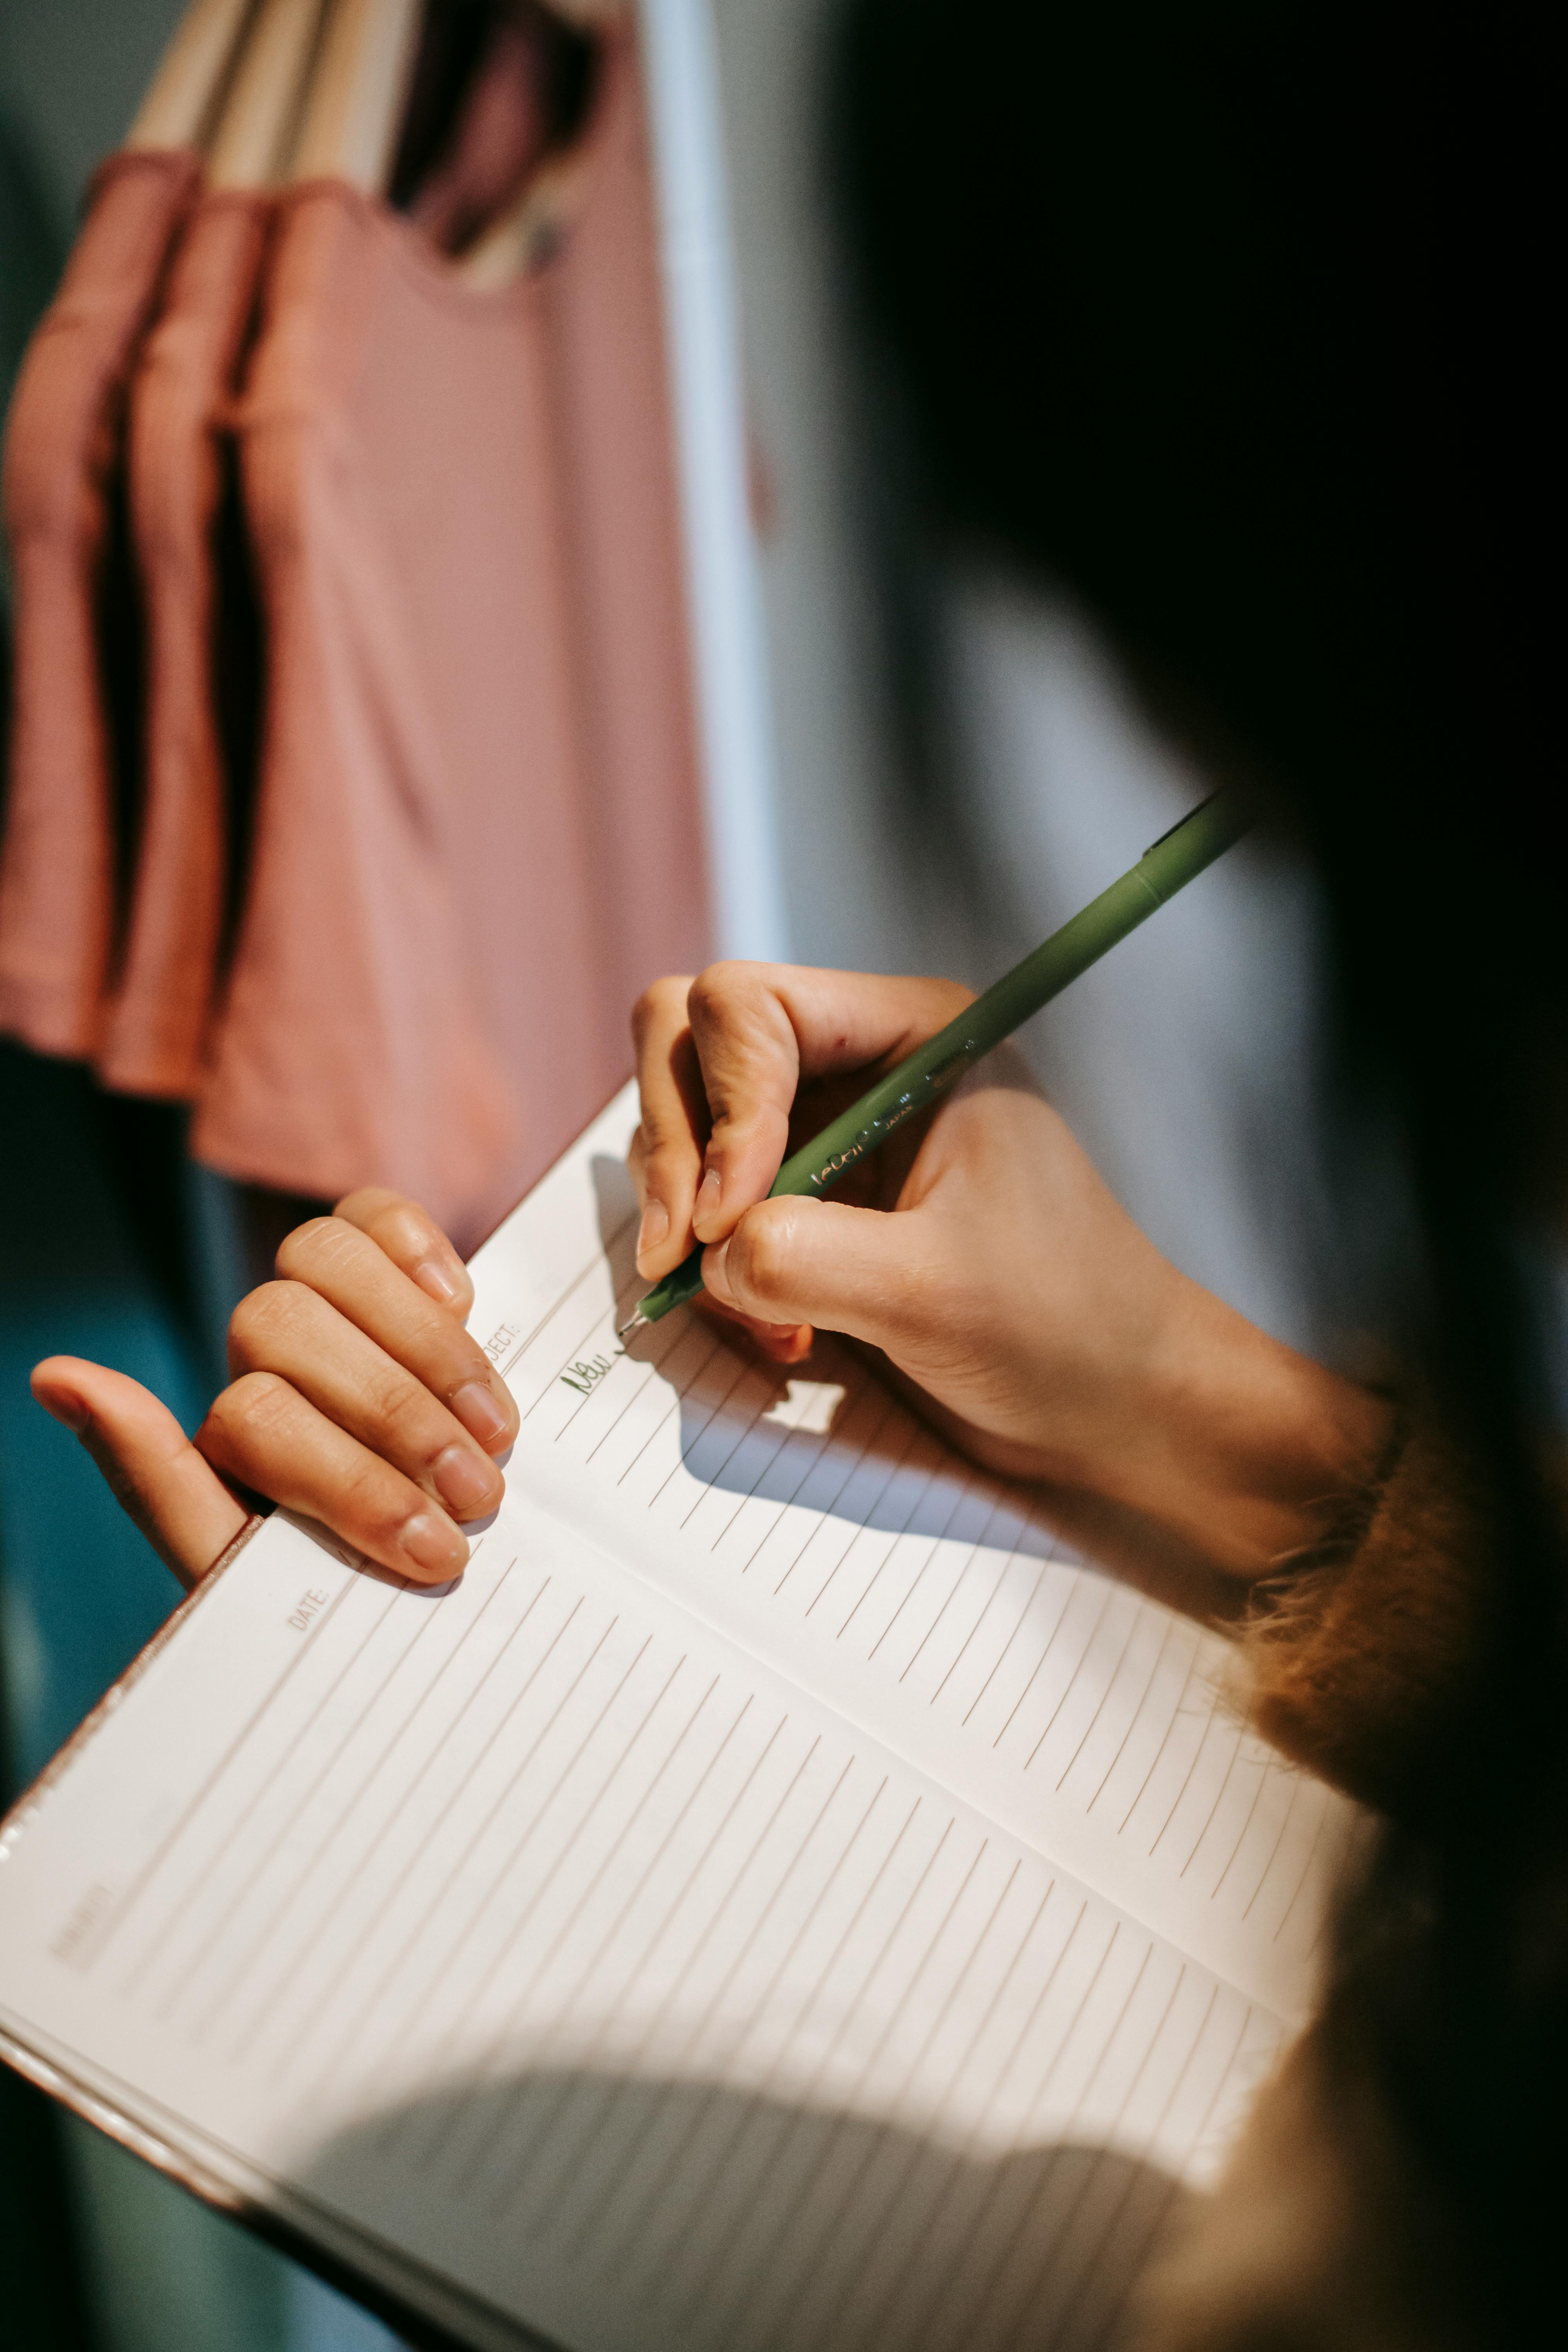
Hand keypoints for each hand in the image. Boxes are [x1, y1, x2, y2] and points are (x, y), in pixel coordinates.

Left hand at [31, 1191, 517, 1591]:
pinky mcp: (395, 1277)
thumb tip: (54, 1376)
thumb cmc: (338, 1588)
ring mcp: (329, 1312)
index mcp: (227, 1439)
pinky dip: (420, 1249)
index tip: (428, 1551)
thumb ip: (157, 1482)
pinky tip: (463, 1309)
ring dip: (425, 1349)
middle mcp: (264, 1363)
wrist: (418, 1598)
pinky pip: (376, 1215)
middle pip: (283, 1323)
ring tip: (493, 1436)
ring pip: (325, 1256)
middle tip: (475, 1496)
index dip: (351, 1481)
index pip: (254, 1414)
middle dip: (395, 1418)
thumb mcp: (251, 1570)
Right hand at [630, 963, 1390, 1579]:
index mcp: (913, 1034)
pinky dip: (715, 1271)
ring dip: (692, 1227)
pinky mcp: (812, 1204)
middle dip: (674, 1153)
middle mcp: (862, 1063)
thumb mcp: (927, 1292)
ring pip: (685, 1129)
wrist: (1114, 1406)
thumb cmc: (1061, 1329)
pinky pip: (706, 1207)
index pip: (746, 1007)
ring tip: (765, 1319)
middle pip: (689, 1044)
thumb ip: (799, 1256)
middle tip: (679, 1259)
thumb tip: (705, 1252)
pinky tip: (781, 1336)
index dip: (720, 1108)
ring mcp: (829, 1132)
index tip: (724, 1219)